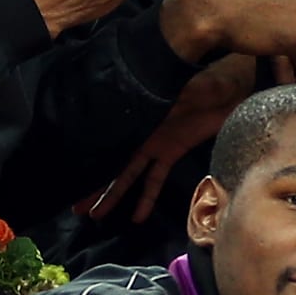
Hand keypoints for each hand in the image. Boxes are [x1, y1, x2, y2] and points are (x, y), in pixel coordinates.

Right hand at [81, 54, 257, 222]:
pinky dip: (147, 198)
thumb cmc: (201, 77)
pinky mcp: (171, 152)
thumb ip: (157, 90)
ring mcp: (153, 143)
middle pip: (111, 162)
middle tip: (74, 206)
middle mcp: (138, 131)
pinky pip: (155, 179)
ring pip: (127, 175)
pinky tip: (137, 217)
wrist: (228, 86)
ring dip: (113, 195)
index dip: (88, 157)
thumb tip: (130, 88)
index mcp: (135, 114)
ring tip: (96, 216)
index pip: (106, 139)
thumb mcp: (177, 82)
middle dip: (92, 185)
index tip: (68, 172)